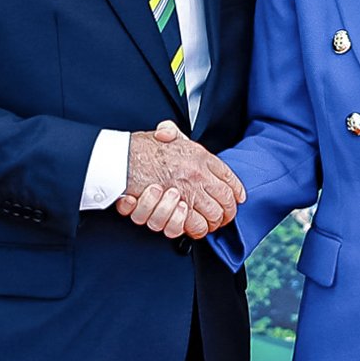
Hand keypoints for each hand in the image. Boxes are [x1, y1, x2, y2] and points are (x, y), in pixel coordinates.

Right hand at [116, 122, 243, 238]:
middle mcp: (198, 173)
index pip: (228, 176)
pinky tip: (195, 227)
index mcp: (200, 156)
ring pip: (214, 215)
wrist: (122, 160)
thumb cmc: (140, 149)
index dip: (236, 190)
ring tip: (211, 223)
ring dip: (213, 222)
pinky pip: (195, 225)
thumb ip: (172, 133)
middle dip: (227, 212)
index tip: (237, 198)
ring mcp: (189, 191)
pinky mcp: (177, 209)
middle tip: (225, 217)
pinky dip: (196, 229)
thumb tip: (170, 131)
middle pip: (226, 199)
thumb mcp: (162, 134)